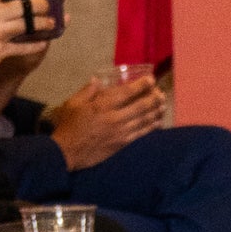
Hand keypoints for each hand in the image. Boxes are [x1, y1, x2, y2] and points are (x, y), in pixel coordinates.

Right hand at [47, 76, 163, 169]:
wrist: (67, 152)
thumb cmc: (69, 126)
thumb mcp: (72, 104)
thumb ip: (87, 91)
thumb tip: (98, 80)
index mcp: (102, 105)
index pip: (127, 92)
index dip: (142, 85)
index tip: (151, 79)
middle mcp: (115, 117)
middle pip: (141, 105)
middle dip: (154, 98)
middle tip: (161, 92)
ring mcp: (121, 131)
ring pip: (144, 119)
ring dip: (156, 111)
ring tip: (163, 105)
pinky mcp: (123, 143)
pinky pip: (141, 133)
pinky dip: (152, 126)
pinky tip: (158, 122)